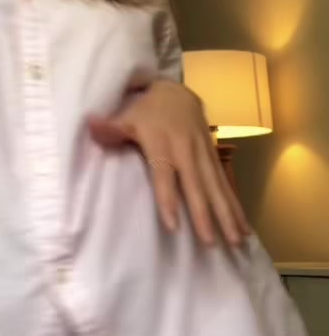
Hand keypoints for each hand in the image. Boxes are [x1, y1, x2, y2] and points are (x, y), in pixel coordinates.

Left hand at [87, 80, 250, 246]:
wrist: (175, 92)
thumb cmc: (145, 109)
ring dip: (228, 214)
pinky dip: (236, 205)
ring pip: (216, 186)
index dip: (168, 198)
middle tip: (211, 242)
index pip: (164, 174)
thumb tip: (90, 125)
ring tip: (237, 240)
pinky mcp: (213, 157)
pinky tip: (245, 228)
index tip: (173, 225)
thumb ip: (110, 127)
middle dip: (204, 214)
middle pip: (196, 185)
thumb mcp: (126, 115)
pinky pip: (225, 184)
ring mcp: (203, 154)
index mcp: (162, 143)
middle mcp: (186, 150)